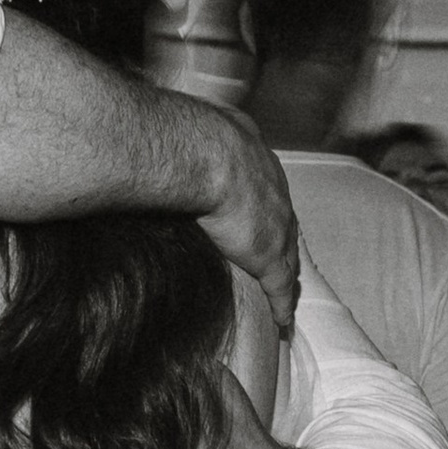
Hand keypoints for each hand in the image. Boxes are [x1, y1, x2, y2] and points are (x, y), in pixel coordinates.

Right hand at [192, 109, 300, 334]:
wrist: (201, 156)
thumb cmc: (187, 138)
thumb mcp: (192, 129)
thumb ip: (185, 138)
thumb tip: (159, 138)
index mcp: (253, 156)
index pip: (264, 187)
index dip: (263, 205)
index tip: (259, 215)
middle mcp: (273, 188)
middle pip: (284, 221)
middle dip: (283, 239)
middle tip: (281, 257)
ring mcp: (275, 222)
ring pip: (288, 255)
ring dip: (286, 272)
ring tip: (284, 288)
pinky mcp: (268, 254)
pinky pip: (279, 285)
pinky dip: (282, 303)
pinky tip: (282, 319)